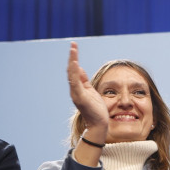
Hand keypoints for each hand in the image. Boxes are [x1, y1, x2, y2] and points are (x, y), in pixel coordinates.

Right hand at [67, 42, 107, 165]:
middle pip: (71, 71)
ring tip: (73, 50)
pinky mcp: (80, 97)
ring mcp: (76, 94)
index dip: (74, 59)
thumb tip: (78, 68)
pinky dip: (74, 72)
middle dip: (72, 57)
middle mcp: (74, 90)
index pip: (74, 71)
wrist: (98, 124)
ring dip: (72, 61)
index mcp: (78, 88)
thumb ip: (83, 80)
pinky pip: (75, 82)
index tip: (74, 47)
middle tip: (73, 45)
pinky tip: (75, 63)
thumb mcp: (90, 91)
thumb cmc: (96, 109)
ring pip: (72, 75)